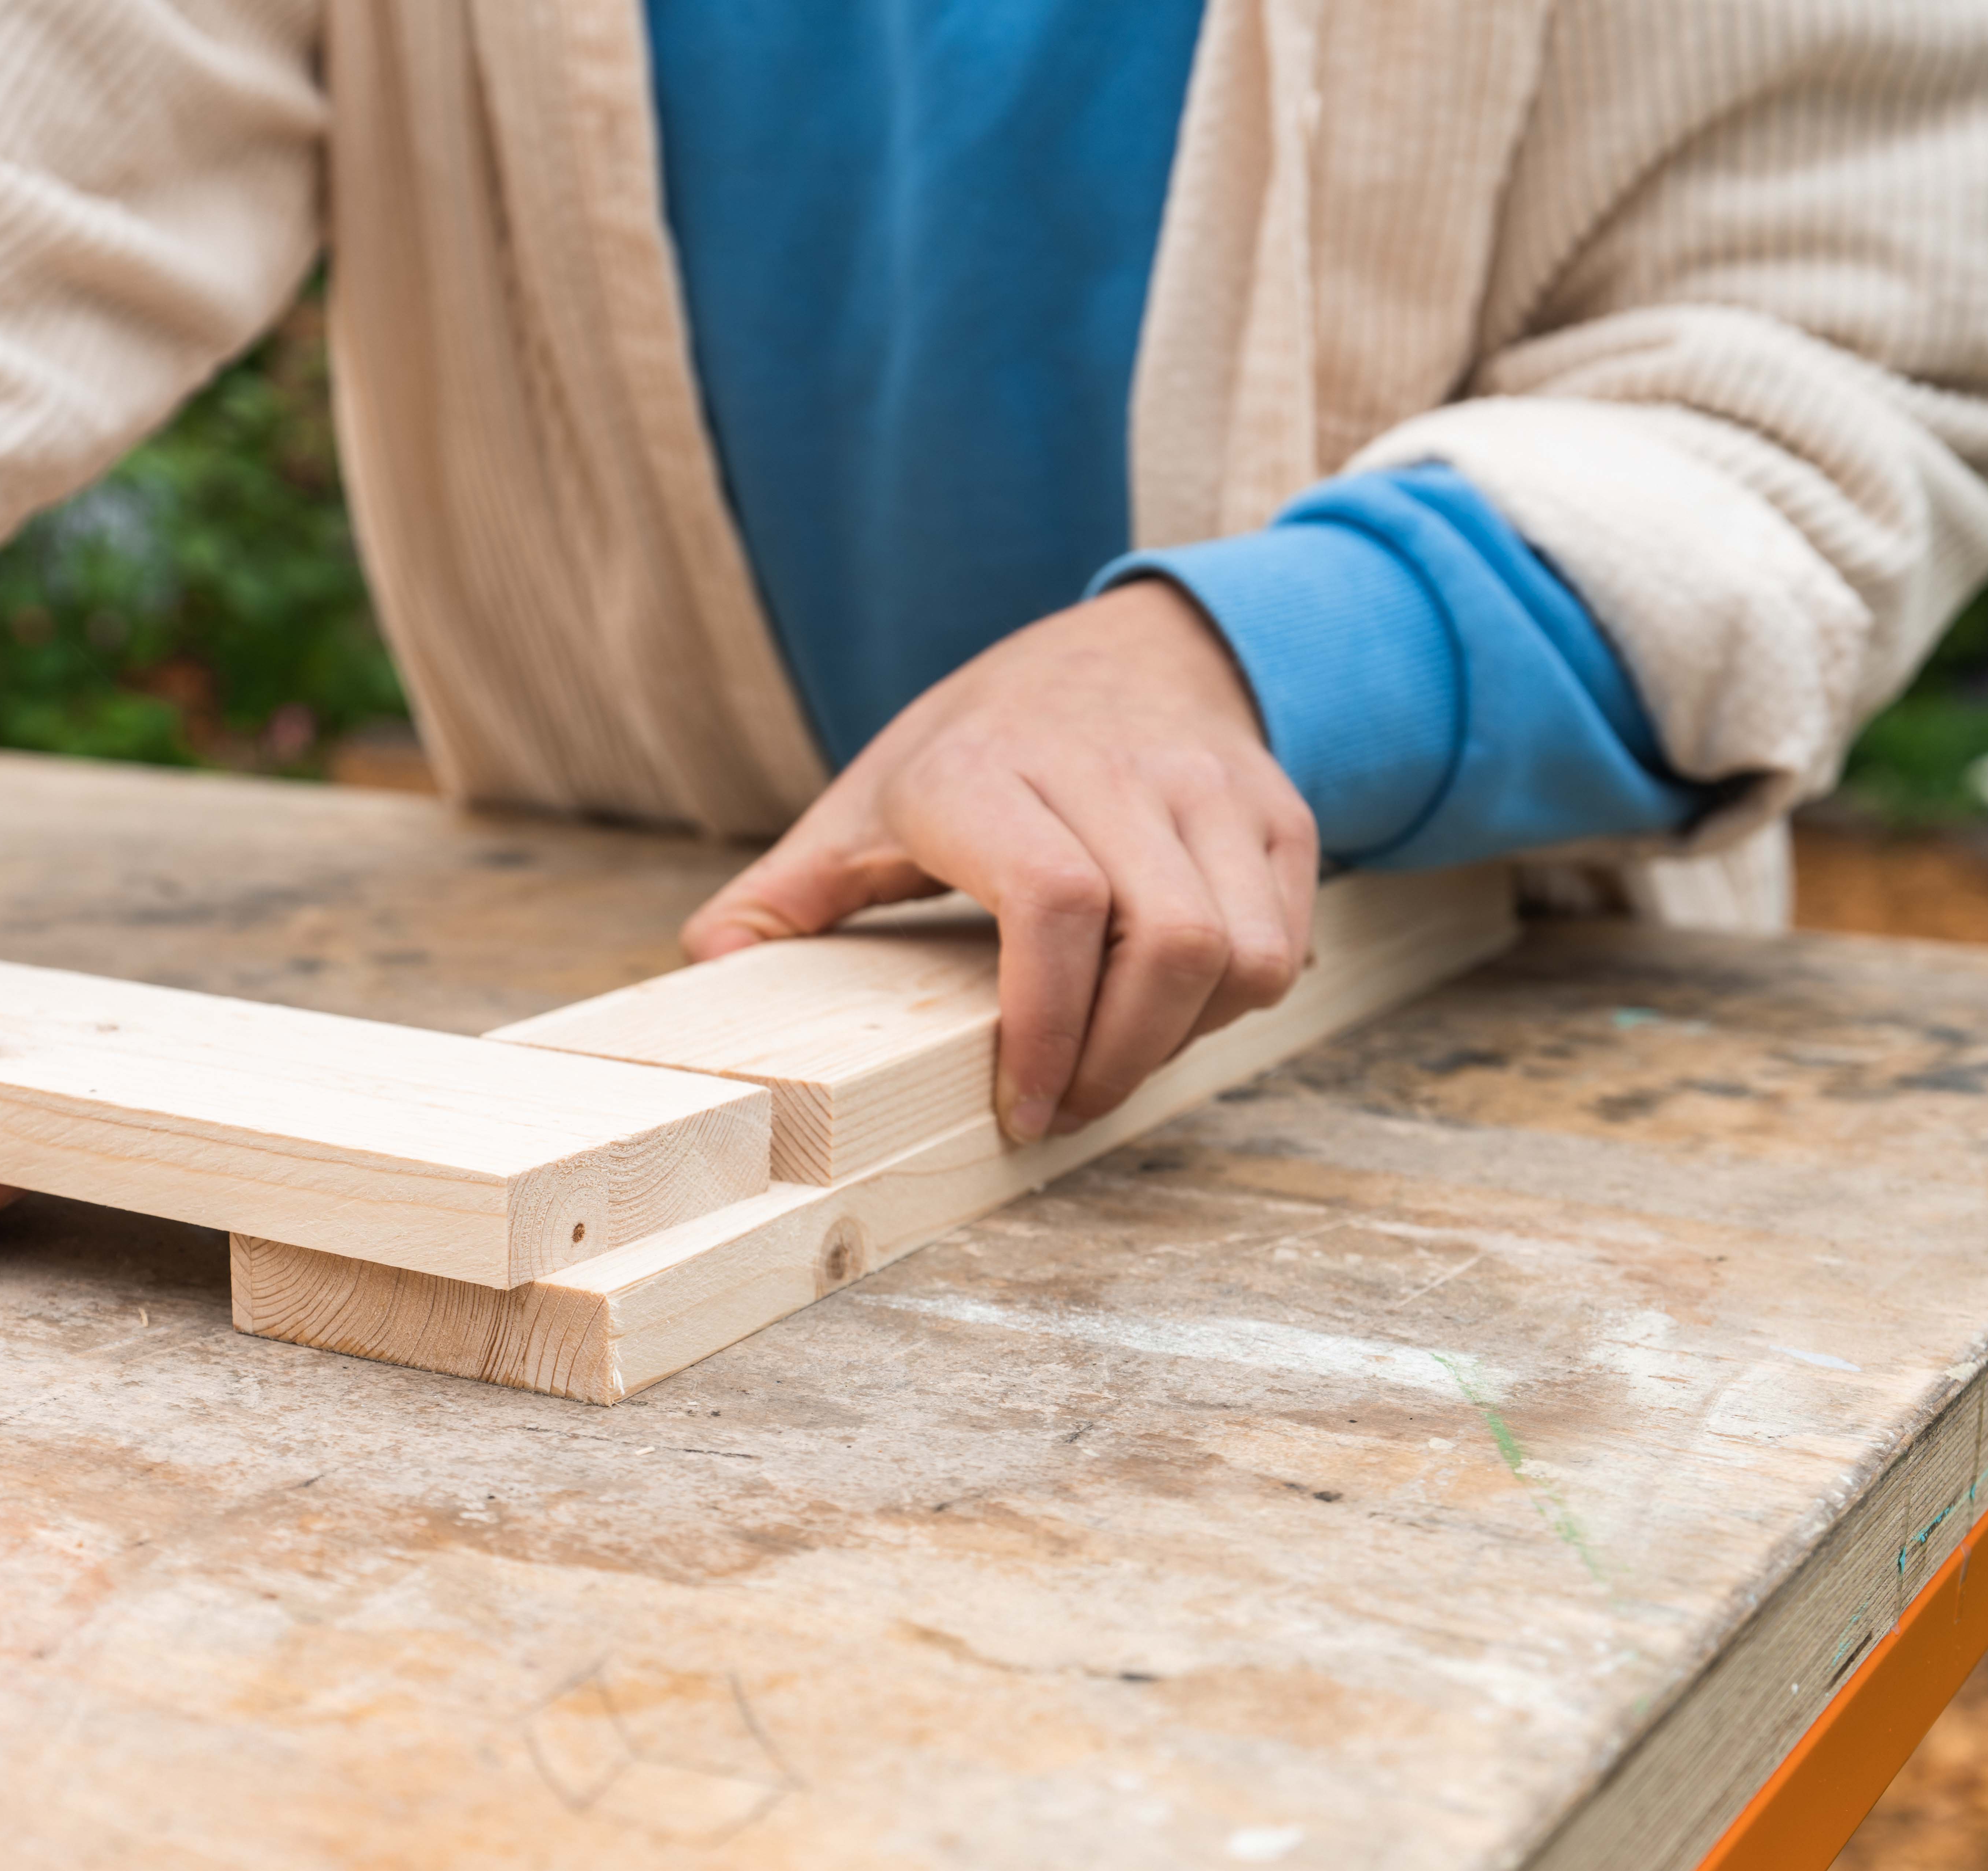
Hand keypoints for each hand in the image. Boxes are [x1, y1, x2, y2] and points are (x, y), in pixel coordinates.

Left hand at [682, 580, 1318, 1140]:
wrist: (1124, 647)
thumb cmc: (980, 747)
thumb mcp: (865, 802)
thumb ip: (782, 892)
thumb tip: (706, 970)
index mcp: (985, 773)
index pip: (1053, 904)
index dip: (1045, 1025)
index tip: (1018, 1105)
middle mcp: (1110, 767)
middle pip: (1163, 945)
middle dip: (1117, 1061)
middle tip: (1062, 1106)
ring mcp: (1207, 785)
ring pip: (1237, 954)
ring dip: (1181, 1039)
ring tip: (1116, 1060)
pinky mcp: (1276, 810)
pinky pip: (1281, 941)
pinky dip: (1233, 1003)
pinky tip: (1170, 1011)